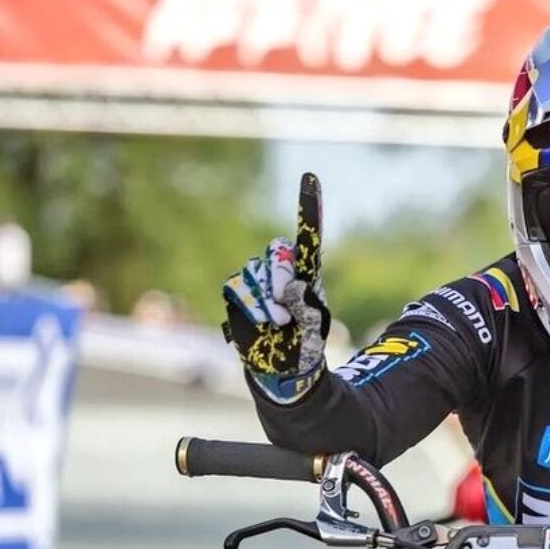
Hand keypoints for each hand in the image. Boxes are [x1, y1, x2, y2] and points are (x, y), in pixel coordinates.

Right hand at [222, 172, 330, 402]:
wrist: (283, 370)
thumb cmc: (304, 346)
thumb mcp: (314, 327)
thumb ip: (307, 306)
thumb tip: (292, 287)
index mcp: (306, 274)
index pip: (306, 237)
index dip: (308, 208)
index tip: (309, 177)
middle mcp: (280, 273)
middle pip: (275, 253)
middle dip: (279, 277)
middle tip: (285, 307)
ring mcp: (256, 283)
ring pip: (253, 274)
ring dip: (265, 302)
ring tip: (278, 325)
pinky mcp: (236, 296)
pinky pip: (235, 290)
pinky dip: (249, 307)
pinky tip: (261, 324)